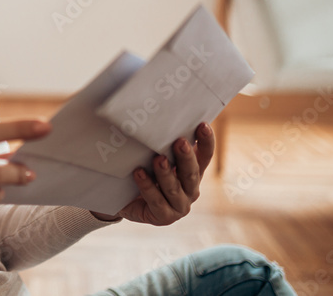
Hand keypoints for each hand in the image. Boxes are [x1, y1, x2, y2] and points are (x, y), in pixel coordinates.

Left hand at [94, 122, 215, 224]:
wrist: (126, 201)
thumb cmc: (145, 173)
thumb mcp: (154, 157)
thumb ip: (161, 144)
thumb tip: (156, 116)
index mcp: (193, 172)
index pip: (204, 156)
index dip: (206, 142)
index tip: (203, 125)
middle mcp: (190, 190)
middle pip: (191, 173)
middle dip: (186, 157)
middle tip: (180, 142)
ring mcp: (179, 206)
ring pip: (174, 188)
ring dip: (166, 173)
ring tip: (158, 159)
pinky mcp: (164, 217)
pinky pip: (156, 201)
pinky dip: (147, 187)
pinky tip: (138, 174)